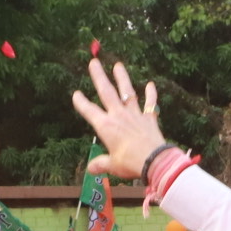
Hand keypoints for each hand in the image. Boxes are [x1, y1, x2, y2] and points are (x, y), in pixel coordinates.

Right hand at [70, 58, 167, 178]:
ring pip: (127, 92)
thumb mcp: (112, 165)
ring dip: (122, 78)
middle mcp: (119, 116)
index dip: (81, 102)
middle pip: (107, 92)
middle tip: (93, 62)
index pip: (89, 111)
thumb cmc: (130, 163)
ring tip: (118, 65)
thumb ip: (100, 164)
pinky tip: (150, 84)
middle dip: (99, 76)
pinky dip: (151, 94)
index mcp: (106, 126)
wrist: (154, 161)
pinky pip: (150, 104)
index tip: (75, 93)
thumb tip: (90, 168)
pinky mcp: (149, 118)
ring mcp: (135, 115)